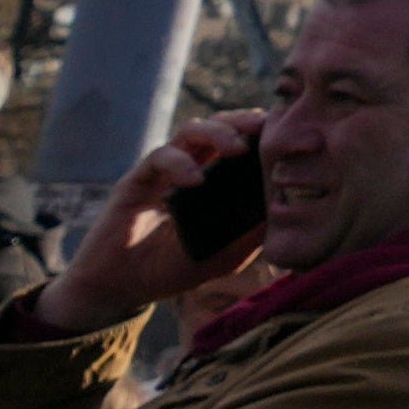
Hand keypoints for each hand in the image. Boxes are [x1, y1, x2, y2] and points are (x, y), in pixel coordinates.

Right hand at [40, 113, 271, 332]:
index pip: (241, 142)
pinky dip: (179, 162)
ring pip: (191, 131)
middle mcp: (189, 167)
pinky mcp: (136, 181)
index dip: (262, 133)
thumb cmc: (173, 268)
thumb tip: (287, 211)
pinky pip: (159, 158)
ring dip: (217, 132)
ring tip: (237, 148)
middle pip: (219, 125)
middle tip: (265, 127)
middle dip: (244, 120)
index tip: (287, 133)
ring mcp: (162, 172)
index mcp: (214, 180)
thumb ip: (252, 234)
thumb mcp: (224, 255)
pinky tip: (195, 179)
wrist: (120, 288)